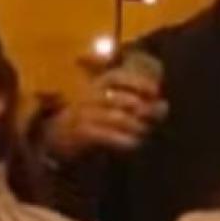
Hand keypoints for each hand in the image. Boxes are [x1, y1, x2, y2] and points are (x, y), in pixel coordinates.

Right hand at [41, 65, 166, 159]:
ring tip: (146, 131)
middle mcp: (89, 97)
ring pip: (115, 117)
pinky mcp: (82, 134)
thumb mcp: (108, 105)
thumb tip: (163, 106)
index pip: (116, 77)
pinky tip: (134, 143)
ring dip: (136, 125)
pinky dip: (123, 140)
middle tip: (156, 117)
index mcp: (96, 86)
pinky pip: (106, 135)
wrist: (56, 138)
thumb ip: (135, 104)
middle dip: (142, 108)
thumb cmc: (91, 120)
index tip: (156, 90)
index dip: (137, 82)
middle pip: (120, 98)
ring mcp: (84, 115)